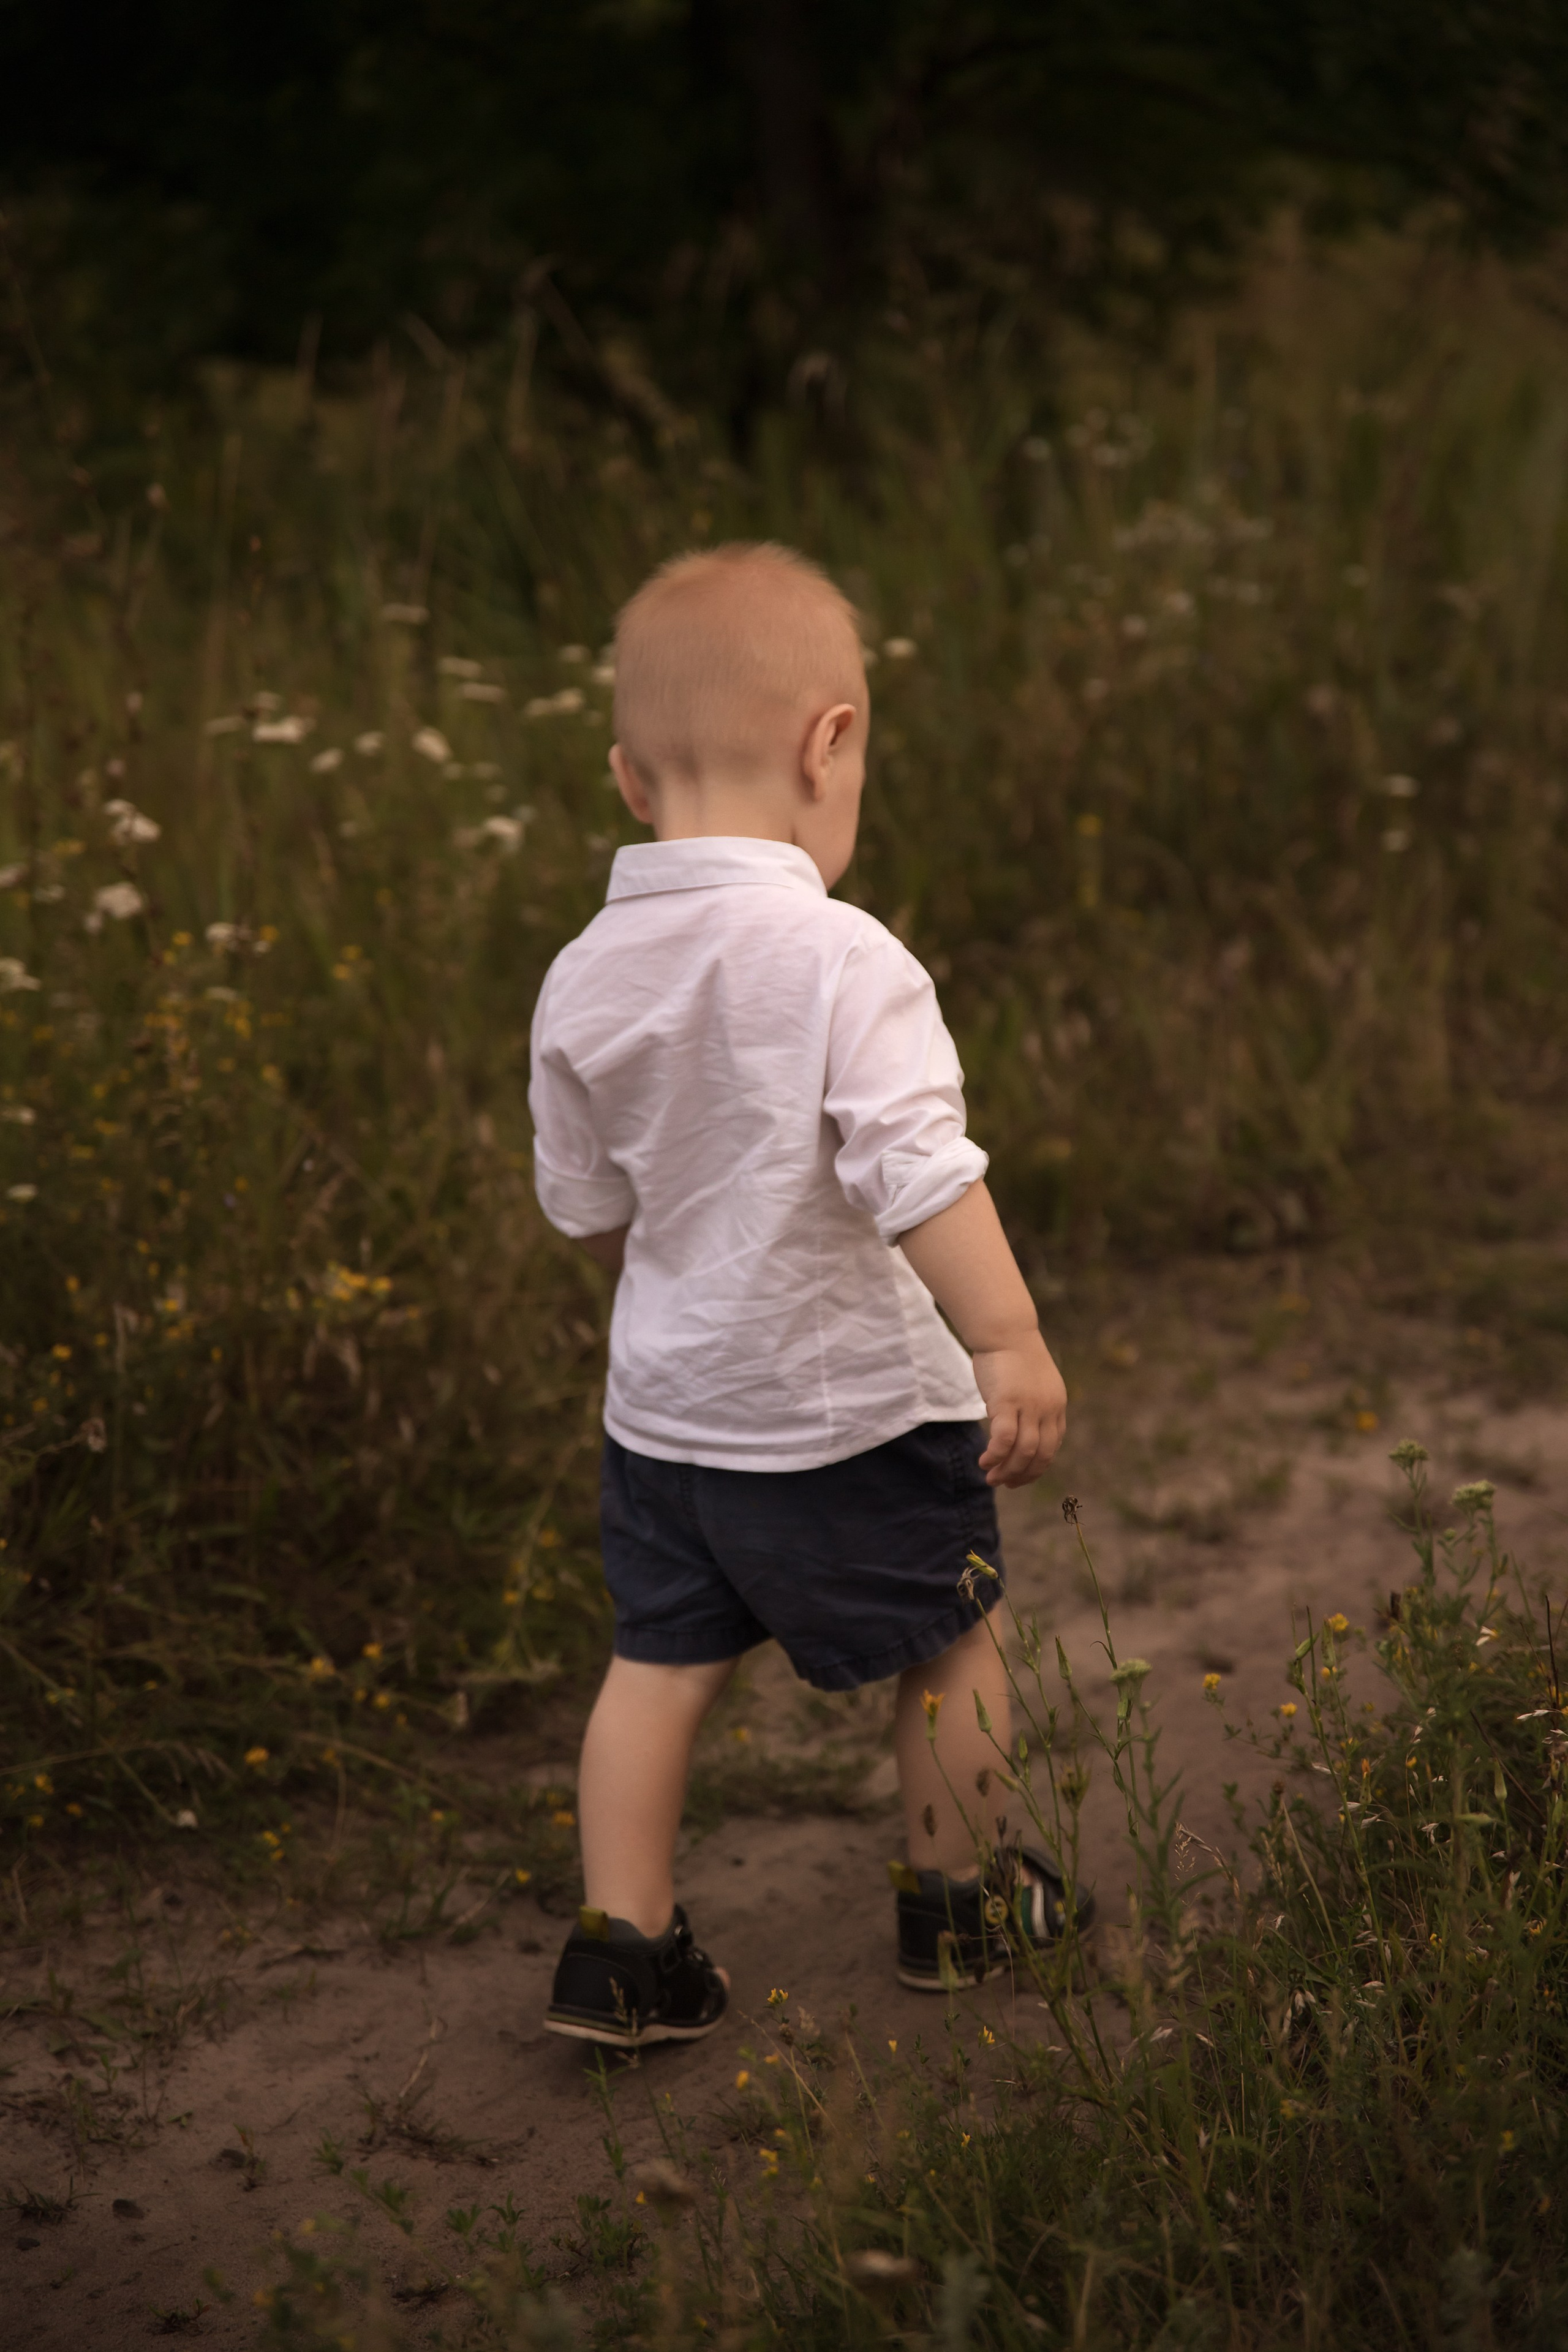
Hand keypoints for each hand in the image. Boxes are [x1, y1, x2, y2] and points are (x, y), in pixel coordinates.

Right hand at [971, 1330, 1066, 1486]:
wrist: (1004, 1330)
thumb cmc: (1012, 1355)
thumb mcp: (1031, 1384)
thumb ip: (1031, 1407)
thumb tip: (1018, 1432)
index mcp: (1056, 1405)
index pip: (1051, 1447)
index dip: (1035, 1468)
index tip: (1018, 1477)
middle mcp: (1048, 1408)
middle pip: (1040, 1455)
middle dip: (1021, 1475)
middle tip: (1001, 1483)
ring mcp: (1029, 1405)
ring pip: (1024, 1452)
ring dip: (1007, 1470)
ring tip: (990, 1477)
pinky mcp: (1007, 1402)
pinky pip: (1005, 1439)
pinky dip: (996, 1456)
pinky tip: (985, 1461)